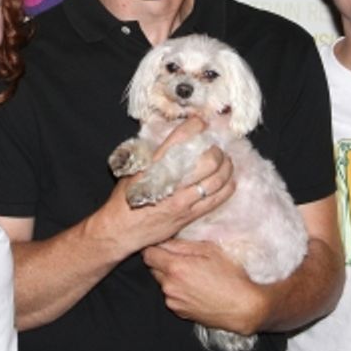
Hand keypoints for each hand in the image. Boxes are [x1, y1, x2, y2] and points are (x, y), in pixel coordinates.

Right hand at [88, 117, 234, 256]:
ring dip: (226, 168)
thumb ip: (151, 155)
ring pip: (216, 181)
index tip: (200, 122)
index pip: (180, 139)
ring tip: (226, 162)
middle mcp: (171, 182)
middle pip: (208, 161)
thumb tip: (170, 140)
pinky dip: (227, 188)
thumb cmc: (124, 199)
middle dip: (217, 151)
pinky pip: (216, 200)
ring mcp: (182, 201)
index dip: (194, 126)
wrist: (121, 229)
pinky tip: (230, 182)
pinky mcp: (188, 215)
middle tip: (216, 147)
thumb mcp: (133, 170)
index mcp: (154, 166)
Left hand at [143, 239, 268, 335]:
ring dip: (170, 277)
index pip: (148, 253)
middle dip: (162, 261)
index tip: (162, 245)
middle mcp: (170, 286)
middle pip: (152, 268)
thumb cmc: (231, 278)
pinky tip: (195, 288)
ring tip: (193, 275)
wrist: (244, 308)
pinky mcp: (179, 312)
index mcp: (175, 268)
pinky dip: (178, 291)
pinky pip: (171, 296)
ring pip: (162, 283)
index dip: (154, 247)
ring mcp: (173, 301)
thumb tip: (165, 240)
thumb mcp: (210, 250)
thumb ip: (182, 244)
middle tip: (182, 259)